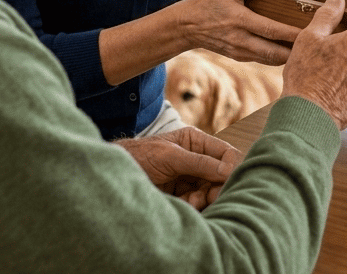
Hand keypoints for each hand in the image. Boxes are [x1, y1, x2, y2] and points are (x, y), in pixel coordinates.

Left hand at [116, 126, 243, 209]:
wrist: (115, 175)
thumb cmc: (141, 156)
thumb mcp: (171, 156)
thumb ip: (200, 162)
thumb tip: (228, 170)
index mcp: (195, 141)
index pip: (225, 153)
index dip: (231, 167)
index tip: (227, 180)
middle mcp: (196, 158)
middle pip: (220, 174)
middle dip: (216, 187)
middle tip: (209, 197)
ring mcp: (189, 176)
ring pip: (210, 190)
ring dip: (204, 198)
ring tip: (191, 201)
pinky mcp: (182, 193)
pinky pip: (198, 201)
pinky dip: (195, 205)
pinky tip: (185, 204)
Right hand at [176, 0, 301, 64]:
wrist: (186, 26)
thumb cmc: (208, 3)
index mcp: (239, 21)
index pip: (271, 30)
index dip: (291, 33)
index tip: (310, 32)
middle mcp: (240, 40)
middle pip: (274, 52)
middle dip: (296, 52)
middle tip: (316, 48)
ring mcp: (239, 52)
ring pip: (270, 59)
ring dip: (288, 57)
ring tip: (308, 51)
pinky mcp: (238, 57)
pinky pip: (262, 60)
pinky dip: (277, 58)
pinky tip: (290, 52)